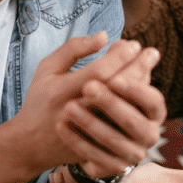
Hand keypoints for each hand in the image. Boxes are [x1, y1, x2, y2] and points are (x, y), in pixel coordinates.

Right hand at [12, 33, 164, 174]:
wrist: (31, 144)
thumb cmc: (40, 100)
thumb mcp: (47, 68)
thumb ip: (73, 49)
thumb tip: (105, 36)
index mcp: (60, 92)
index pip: (98, 72)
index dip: (119, 57)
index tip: (133, 44)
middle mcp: (74, 112)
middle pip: (114, 90)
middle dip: (137, 68)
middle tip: (151, 53)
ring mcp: (86, 133)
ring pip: (123, 109)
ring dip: (141, 87)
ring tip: (149, 69)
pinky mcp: (96, 146)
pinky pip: (122, 127)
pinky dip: (135, 108)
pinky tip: (143, 91)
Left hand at [57, 45, 165, 176]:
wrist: (72, 138)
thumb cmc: (79, 94)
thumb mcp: (90, 73)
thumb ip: (97, 53)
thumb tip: (103, 36)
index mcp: (151, 107)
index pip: (152, 99)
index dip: (134, 88)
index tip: (113, 77)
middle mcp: (148, 131)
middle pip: (133, 120)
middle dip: (111, 103)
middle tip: (88, 88)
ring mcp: (132, 153)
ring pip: (114, 141)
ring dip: (91, 124)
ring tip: (68, 107)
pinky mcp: (112, 167)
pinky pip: (97, 158)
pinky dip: (78, 142)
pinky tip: (62, 127)